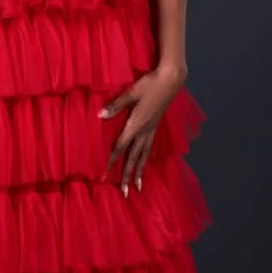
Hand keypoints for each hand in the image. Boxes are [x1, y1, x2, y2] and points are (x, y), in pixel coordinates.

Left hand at [99, 62, 187, 194]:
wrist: (171, 80)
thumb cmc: (150, 84)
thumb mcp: (130, 93)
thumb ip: (116, 106)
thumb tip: (100, 115)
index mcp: (136, 125)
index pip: (121, 147)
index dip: (112, 161)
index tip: (105, 175)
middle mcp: (144, 131)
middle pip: (134, 158)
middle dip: (128, 176)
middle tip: (125, 193)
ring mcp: (151, 130)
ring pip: (144, 155)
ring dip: (140, 171)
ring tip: (138, 186)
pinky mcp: (156, 126)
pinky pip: (150, 147)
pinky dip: (146, 159)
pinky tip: (145, 163)